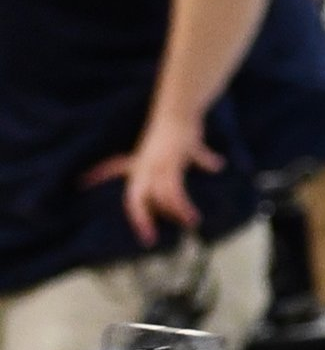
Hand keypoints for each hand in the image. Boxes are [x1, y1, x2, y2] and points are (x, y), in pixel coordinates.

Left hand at [85, 114, 222, 247]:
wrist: (181, 111)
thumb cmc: (184, 124)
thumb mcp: (188, 144)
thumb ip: (202, 158)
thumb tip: (219, 166)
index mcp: (140, 161)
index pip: (112, 168)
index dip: (97, 175)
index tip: (81, 182)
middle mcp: (144, 167)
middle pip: (136, 199)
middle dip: (141, 220)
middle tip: (149, 238)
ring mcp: (156, 168)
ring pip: (160, 198)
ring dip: (175, 212)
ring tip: (191, 222)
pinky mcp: (171, 166)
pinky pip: (174, 193)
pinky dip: (184, 206)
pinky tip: (194, 215)